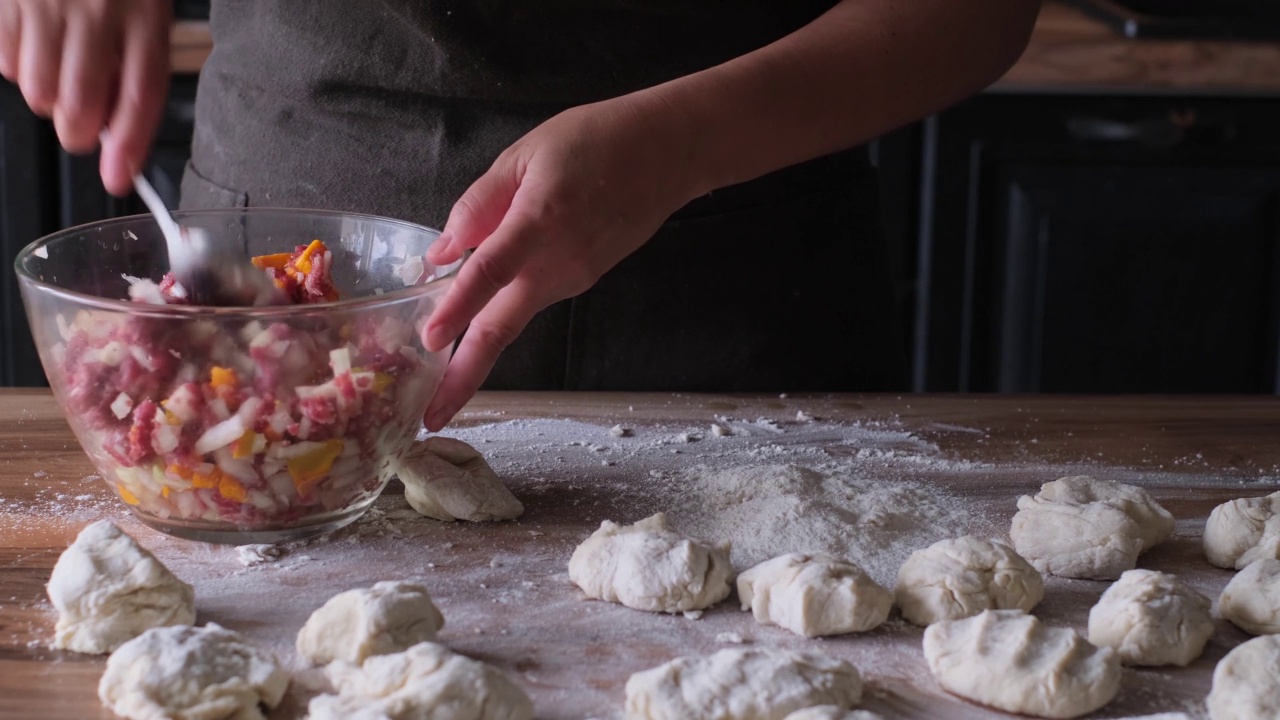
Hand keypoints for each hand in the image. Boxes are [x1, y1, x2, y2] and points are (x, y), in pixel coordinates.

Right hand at [0, 0, 171, 195]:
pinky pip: (6, 62)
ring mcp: (45, 4)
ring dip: (48, 99)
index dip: (130, 144)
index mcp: (144, 13)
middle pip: (81, 105)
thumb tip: (119, 125)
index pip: (142, 94)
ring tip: (60, 71)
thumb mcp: (144, 5)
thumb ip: (135, 61)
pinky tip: (36, 44)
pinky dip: (19, 68)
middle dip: (81, 131)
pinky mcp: (8, 1)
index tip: (120, 177)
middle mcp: (95, 9)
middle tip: (84, 123)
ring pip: (37, 92)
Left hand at [421, 92, 698, 429]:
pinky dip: (504, 307)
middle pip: (502, 330)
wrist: (671, 154)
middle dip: (464, 378)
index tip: (429, 341)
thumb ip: (479, 204)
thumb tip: (441, 251)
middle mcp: (558, 264)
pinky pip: (531, 297)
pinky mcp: (582, 281)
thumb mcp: (525, 154)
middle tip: (430, 418)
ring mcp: (573, 278)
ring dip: (477, 347)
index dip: (457, 306)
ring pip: (513, 318)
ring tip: (436, 369)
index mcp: (540, 222)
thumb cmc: (598, 140)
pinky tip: (485, 301)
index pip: (489, 273)